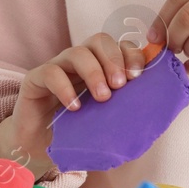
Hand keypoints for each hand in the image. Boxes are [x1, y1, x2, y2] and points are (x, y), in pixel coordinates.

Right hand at [0, 33, 146, 174]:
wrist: (38, 147)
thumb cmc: (76, 132)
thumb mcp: (104, 121)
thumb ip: (125, 113)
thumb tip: (153, 117)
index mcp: (100, 66)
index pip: (120, 46)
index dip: (132, 55)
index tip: (138, 77)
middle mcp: (80, 62)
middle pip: (100, 41)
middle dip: (114, 59)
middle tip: (121, 85)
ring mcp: (57, 67)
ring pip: (77, 52)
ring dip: (94, 72)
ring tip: (103, 97)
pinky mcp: (35, 79)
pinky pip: (51, 72)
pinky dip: (65, 87)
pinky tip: (74, 107)